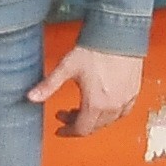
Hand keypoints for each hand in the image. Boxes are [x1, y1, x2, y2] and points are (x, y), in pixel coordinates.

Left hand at [28, 42, 143, 136]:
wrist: (119, 34)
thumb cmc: (95, 49)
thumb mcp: (67, 67)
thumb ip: (49, 85)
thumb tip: (31, 97)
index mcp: (95, 104)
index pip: (81, 129)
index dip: (69, 131)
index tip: (60, 127)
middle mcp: (113, 106)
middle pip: (94, 127)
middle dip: (79, 123)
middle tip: (67, 113)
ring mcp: (125, 100)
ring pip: (109, 121)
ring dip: (94, 119)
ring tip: (84, 107)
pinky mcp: (134, 92)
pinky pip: (123, 112)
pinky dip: (111, 113)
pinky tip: (105, 104)